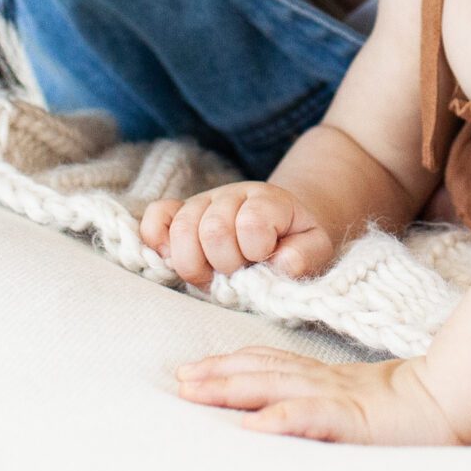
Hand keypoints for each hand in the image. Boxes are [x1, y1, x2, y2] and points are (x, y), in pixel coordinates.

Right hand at [140, 182, 338, 286]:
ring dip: (194, 263)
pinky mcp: (178, 212)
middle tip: (236, 274)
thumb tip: (282, 263)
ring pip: (182, 228)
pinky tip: (172, 258)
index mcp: (268, 201)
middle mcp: (231, 196)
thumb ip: (304, 255)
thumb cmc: (293, 242)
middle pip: (213, 230)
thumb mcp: (314, 248)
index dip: (255, 251)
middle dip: (225, 264)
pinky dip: (157, 240)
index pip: (251, 224)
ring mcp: (201, 202)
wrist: (275, 225)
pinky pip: (156, 217)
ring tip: (211, 274)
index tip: (263, 261)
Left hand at [174, 347, 470, 444]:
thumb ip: (334, 396)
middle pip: (264, 372)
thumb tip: (289, 405)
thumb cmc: (419, 402)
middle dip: (218, 375)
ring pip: (277, 388)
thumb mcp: (367, 397)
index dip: (232, 364)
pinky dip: (281, 420)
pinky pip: (313, 418)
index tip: (194, 370)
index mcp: (330, 379)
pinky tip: (255, 426)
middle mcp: (328, 383)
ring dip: (233, 388)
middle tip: (179, 380)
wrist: (461, 399)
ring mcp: (340, 399)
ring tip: (196, 392)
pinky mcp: (355, 420)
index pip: (273, 364)